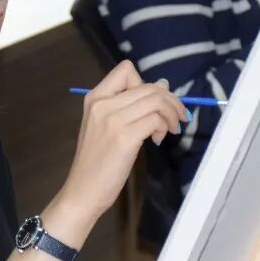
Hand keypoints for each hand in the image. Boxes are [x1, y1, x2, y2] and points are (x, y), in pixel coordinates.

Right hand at [53, 61, 186, 230]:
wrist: (83, 190)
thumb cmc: (96, 161)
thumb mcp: (106, 126)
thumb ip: (129, 105)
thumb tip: (163, 85)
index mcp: (95, 97)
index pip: (126, 70)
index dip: (146, 83)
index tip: (152, 104)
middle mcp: (102, 104)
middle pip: (148, 87)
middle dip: (170, 101)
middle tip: (176, 118)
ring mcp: (112, 120)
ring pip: (156, 101)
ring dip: (171, 114)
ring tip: (168, 130)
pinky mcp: (124, 137)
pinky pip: (155, 120)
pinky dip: (163, 128)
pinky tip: (156, 140)